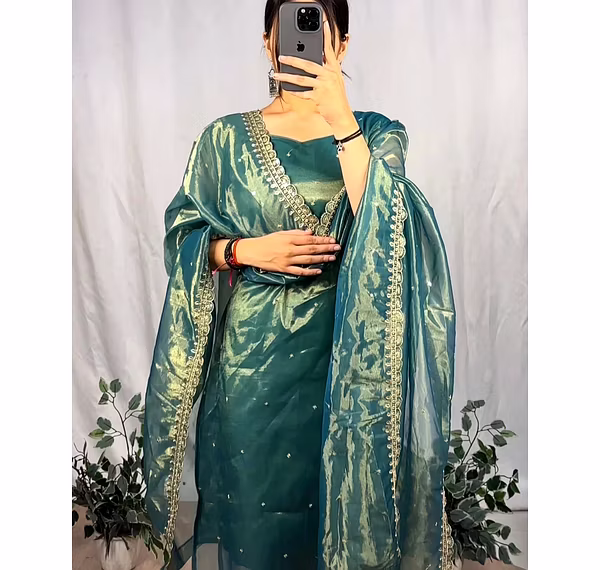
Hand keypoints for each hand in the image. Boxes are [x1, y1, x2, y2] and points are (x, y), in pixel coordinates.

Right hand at [236, 229, 340, 275]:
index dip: (323, 239)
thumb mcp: (281, 233)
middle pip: (312, 249)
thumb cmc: (267, 241)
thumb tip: (311, 232)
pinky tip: (319, 270)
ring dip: (322, 258)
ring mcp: (288, 260)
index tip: (332, 239)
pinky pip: (300, 271)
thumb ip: (296, 233)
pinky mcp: (284, 269)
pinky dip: (310, 271)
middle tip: (337, 247)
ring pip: (308, 259)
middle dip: (326, 248)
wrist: (253, 251)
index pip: (310, 239)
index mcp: (290, 239)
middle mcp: (291, 249)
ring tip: (332, 258)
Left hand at [274, 20, 357, 137]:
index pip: (329, 49)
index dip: (326, 36)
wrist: (341, 114)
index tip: (322, 24)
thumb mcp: (334, 80)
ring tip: (277, 74)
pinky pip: (302, 93)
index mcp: (333, 68)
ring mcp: (323, 86)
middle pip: (308, 64)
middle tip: (281, 56)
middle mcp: (329, 75)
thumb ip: (326, 69)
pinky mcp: (318, 97)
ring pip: (301, 79)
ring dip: (287, 76)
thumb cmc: (336, 97)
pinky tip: (287, 88)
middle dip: (292, 59)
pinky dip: (294, 91)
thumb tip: (312, 61)